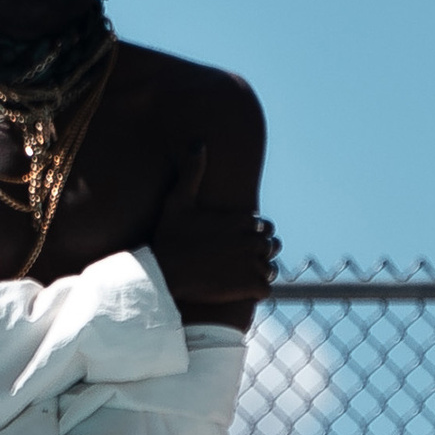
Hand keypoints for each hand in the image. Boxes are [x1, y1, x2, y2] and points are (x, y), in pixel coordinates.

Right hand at [149, 146, 280, 321]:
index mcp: (241, 219)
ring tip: (244, 274)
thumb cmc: (169, 237)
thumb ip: (193, 172)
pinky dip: (258, 290)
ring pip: (271, 267)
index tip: (237, 238)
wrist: (163, 273)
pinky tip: (243, 289)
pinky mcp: (249, 286)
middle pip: (271, 244)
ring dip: (261, 271)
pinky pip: (267, 289)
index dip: (252, 231)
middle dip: (259, 250)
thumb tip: (199, 143)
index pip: (262, 224)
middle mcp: (251, 240)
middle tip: (242, 258)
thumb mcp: (178, 201)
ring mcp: (252, 264)